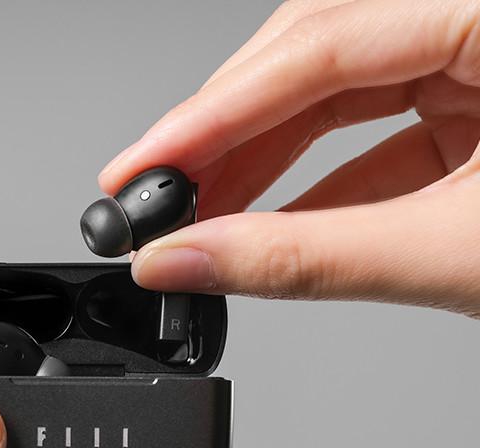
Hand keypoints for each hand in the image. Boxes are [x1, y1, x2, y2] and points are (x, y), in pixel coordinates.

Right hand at [100, 0, 479, 316]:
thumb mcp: (451, 256)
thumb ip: (307, 260)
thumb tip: (184, 263)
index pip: (322, 42)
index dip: (215, 114)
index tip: (142, 170)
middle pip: (316, 50)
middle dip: (225, 130)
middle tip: (156, 192)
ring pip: (336, 88)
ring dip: (257, 156)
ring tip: (195, 213)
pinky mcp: (475, 106)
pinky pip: (373, 130)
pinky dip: (312, 183)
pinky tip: (263, 222)